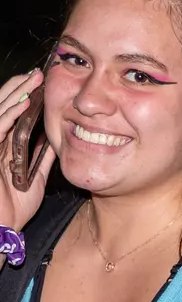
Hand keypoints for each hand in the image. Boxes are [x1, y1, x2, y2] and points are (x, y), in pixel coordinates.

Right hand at [0, 70, 55, 231]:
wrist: (0, 227)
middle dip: (19, 89)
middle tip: (37, 74)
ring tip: (31, 80)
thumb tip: (57, 141)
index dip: (23, 98)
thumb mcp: (34, 178)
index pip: (12, 115)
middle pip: (4, 108)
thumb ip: (42, 158)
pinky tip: (23, 104)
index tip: (41, 85)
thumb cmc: (13, 206)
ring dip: (15, 95)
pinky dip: (10, 115)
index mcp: (4, 145)